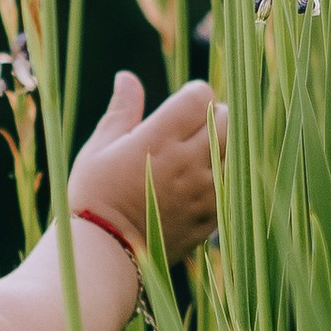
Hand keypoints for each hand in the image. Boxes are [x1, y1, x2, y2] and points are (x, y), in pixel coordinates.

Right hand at [67, 70, 221, 267]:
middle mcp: (187, 163)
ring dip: (223, 146)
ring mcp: (204, 192)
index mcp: (159, 140)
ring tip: (200, 154)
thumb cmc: (94, 196)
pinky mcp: (211, 217)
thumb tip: (127, 77)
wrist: (105, 253)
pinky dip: (224, 176)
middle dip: (214, 115)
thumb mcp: (99, 148)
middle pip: (227, 119)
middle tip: (194, 127)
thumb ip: (122, 110)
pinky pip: (234, 185)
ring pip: (236, 152)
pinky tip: (202, 181)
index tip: (180, 105)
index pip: (200, 96)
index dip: (193, 94)